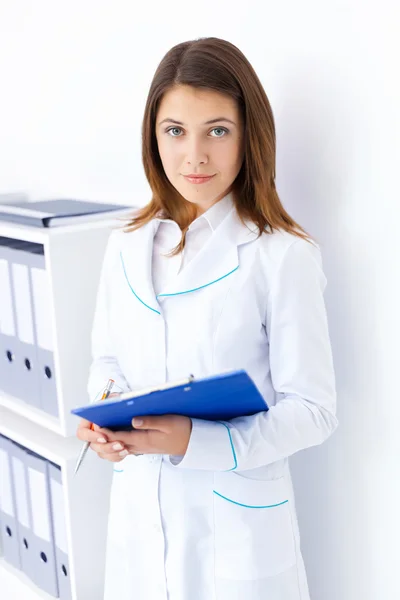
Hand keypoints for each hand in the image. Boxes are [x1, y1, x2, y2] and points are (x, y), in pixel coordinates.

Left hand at [77, 415, 192, 459]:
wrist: (191, 442)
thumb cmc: (181, 430)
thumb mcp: (168, 422)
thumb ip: (150, 421)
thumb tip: (133, 420)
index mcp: (143, 439)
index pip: (119, 437)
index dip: (106, 432)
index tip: (97, 425)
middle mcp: (139, 446)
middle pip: (114, 447)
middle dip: (101, 440)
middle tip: (94, 428)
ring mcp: (140, 448)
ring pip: (117, 450)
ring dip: (106, 444)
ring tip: (99, 433)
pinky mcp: (142, 447)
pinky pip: (123, 449)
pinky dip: (114, 445)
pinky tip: (112, 437)